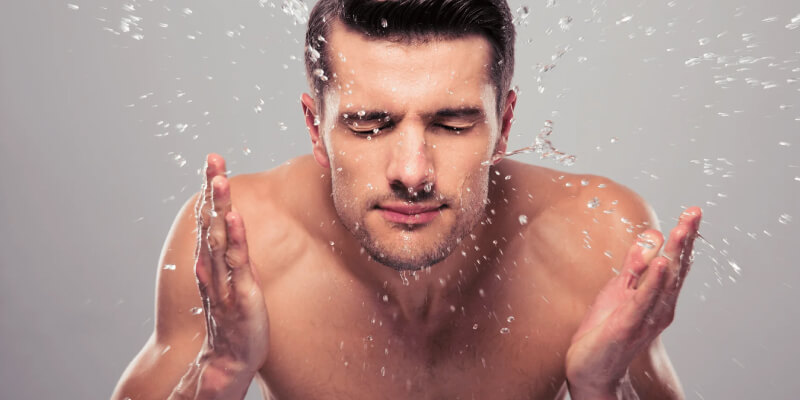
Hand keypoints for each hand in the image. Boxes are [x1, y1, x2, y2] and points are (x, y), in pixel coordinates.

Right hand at [193, 153, 268, 373]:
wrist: (228, 359)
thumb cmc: (233, 320)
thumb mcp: (232, 281)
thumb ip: (229, 258)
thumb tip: (228, 234)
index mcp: (212, 262)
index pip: (209, 219)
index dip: (210, 191)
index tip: (212, 163)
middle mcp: (212, 267)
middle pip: (210, 221)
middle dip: (211, 188)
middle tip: (212, 158)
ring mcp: (224, 280)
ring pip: (219, 238)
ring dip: (219, 206)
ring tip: (220, 179)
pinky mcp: (240, 294)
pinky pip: (236, 264)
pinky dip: (234, 239)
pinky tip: (234, 217)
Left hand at [565, 206, 701, 395]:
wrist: (592, 369)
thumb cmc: (605, 330)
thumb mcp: (620, 289)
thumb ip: (634, 266)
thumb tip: (650, 237)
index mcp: (658, 297)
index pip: (675, 263)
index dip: (684, 238)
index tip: (693, 212)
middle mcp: (659, 307)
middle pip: (676, 268)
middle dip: (684, 239)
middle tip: (694, 212)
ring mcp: (646, 316)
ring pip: (664, 280)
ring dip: (673, 254)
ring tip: (681, 229)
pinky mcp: (628, 324)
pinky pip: (642, 300)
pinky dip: (652, 281)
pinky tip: (659, 263)